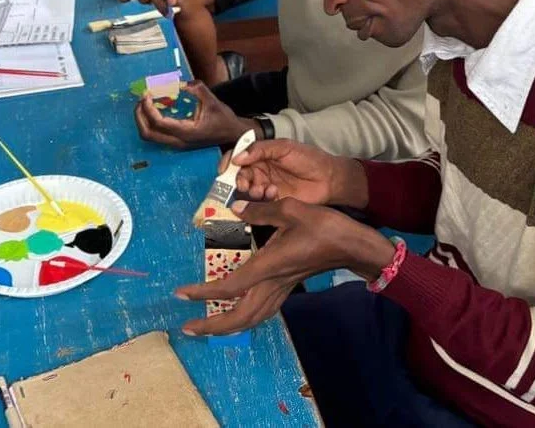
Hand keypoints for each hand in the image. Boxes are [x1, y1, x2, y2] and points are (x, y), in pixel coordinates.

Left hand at [135, 81, 250, 149]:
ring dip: (142, 119)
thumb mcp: (212, 101)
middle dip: (139, 115)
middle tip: (142, 98)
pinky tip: (154, 108)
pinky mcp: (176, 142)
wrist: (232, 134)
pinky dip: (149, 122)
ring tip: (145, 102)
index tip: (147, 94)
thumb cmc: (223, 119)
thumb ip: (197, 89)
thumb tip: (180, 82)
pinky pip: (156, 134)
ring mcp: (176, 144)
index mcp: (186, 133)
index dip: (148, 108)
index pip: (159, 123)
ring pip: (149, 136)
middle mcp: (179, 142)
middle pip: (148, 133)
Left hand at [175, 200, 394, 335]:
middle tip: (186, 327)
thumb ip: (261, 210)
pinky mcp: (287, 287)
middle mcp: (272, 284)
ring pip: (251, 318)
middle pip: (239, 317)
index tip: (181, 293)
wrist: (352, 245)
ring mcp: (281, 289)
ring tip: (205, 326)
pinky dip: (243, 317)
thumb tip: (238, 207)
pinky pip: (261, 310)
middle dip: (212, 326)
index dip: (203, 293)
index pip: (230, 287)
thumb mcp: (291, 209)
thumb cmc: (324, 227)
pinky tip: (234, 312)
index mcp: (268, 266)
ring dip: (226, 326)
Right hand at [227, 139, 367, 207]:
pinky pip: (258, 202)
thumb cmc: (309, 158)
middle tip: (245, 183)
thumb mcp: (284, 147)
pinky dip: (261, 198)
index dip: (228, 162)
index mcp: (261, 154)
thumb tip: (237, 157)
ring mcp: (265, 185)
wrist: (329, 178)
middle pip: (239, 175)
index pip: (238, 156)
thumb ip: (260, 149)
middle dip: (238, 180)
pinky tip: (272, 193)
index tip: (224, 169)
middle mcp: (260, 170)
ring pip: (247, 190)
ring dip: (250, 190)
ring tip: (261, 189)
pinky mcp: (272, 200)